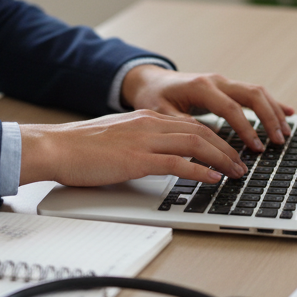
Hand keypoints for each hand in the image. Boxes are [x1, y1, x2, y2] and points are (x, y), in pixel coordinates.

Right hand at [19, 111, 247, 186]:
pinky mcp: (137, 159)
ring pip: (196, 144)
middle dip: (226, 147)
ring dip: (221, 158)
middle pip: (200, 131)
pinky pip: (178, 163)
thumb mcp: (115, 139)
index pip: (189, 124)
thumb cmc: (78, 149)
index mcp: (144, 118)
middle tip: (241, 163)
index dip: (214, 137)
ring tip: (235, 172)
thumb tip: (154, 158)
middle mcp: (148, 124)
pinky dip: (201, 170)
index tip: (227, 150)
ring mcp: (144, 140)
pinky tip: (213, 178)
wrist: (55, 147)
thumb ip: (137, 144)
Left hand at [121, 66, 293, 151]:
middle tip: (278, 141)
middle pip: (252, 94)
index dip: (246, 128)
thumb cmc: (154, 97)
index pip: (231, 108)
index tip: (256, 148)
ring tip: (285, 133)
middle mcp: (216, 81)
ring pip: (257, 92)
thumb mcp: (160, 113)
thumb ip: (181, 125)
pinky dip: (272, 103)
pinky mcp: (227, 86)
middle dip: (269, 118)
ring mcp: (223, 82)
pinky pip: (254, 93)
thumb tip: (203, 140)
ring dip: (274, 111)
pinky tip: (288, 112)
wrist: (150, 80)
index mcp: (201, 87)